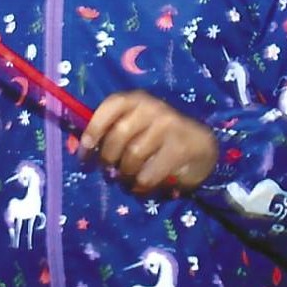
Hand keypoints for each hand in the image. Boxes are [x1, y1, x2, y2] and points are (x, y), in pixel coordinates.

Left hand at [82, 91, 217, 193]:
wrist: (202, 146)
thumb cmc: (160, 137)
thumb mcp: (137, 125)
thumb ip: (114, 129)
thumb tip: (84, 148)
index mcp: (137, 99)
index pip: (109, 107)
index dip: (93, 131)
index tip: (85, 153)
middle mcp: (152, 108)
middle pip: (117, 136)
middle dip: (108, 158)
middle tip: (109, 171)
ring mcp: (168, 126)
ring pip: (132, 156)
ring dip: (125, 174)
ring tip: (127, 178)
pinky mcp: (179, 148)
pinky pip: (148, 174)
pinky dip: (140, 185)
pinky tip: (141, 186)